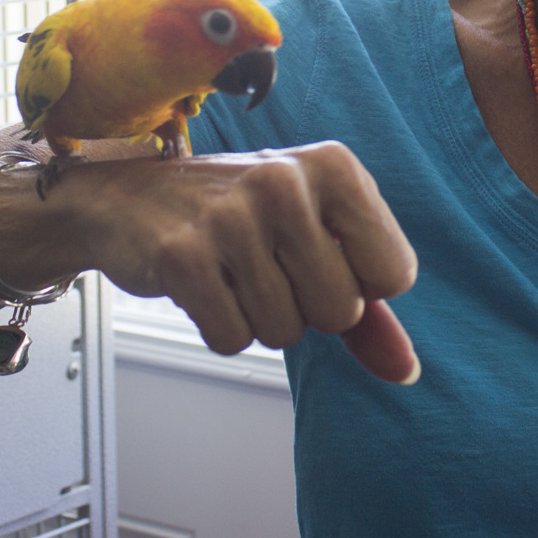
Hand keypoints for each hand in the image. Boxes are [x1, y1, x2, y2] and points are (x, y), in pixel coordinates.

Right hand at [55, 141, 420, 382]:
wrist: (131, 197)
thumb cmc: (242, 217)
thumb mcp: (316, 237)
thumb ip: (369, 305)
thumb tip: (406, 372)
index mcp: (334, 166)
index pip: (393, 275)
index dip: (358, 286)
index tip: (320, 256)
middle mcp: (286, 182)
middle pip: (341, 312)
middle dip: (307, 309)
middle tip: (269, 266)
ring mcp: (231, 217)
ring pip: (285, 332)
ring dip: (261, 318)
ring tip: (233, 271)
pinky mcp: (182, 256)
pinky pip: (234, 340)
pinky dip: (222, 327)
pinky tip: (205, 283)